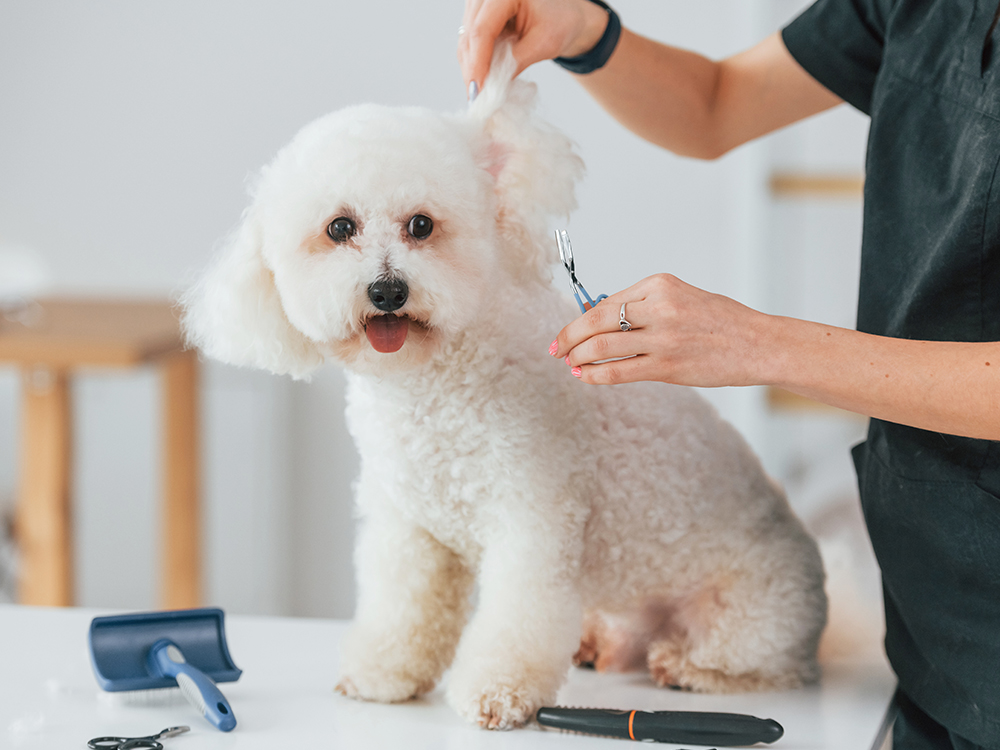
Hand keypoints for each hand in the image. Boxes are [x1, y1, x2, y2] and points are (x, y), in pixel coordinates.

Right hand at [458, 0, 608, 90]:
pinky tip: (482, 78)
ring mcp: (479, 2)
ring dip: (471, 67)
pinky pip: (469, 40)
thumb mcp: (545, 43)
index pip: (482, 29)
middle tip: (476, 98)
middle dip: (472, 69)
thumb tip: (492, 87)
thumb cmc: (561, 22)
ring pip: (466, 39)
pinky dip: (475, 61)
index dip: (478, 63)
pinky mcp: (477, 14)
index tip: (478, 90)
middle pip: (470, 34)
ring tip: (480, 92)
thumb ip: (517, 62)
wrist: (563, 14)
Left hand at [551, 273, 770, 386]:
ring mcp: (663, 337)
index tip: (568, 331)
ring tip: (570, 363)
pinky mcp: (667, 366)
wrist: (758, 344)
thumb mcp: (682, 298)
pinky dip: (595, 375)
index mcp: (660, 284)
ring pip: (602, 345)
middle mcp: (659, 307)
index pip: (606, 301)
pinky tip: (584, 376)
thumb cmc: (721, 322)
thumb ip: (644, 306)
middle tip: (555, 348)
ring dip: (578, 356)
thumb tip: (601, 319)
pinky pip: (619, 371)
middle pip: (596, 319)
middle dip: (568, 336)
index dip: (579, 318)